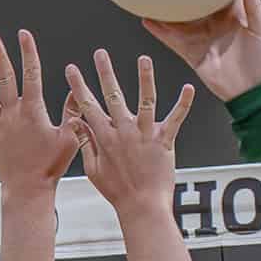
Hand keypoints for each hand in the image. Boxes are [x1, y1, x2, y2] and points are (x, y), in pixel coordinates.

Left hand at [0, 29, 77, 191]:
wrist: (29, 189)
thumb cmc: (51, 166)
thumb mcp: (69, 138)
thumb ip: (72, 113)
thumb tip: (76, 90)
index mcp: (33, 112)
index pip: (32, 75)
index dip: (28, 53)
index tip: (24, 35)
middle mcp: (12, 114)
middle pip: (4, 78)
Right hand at [63, 51, 193, 218]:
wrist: (143, 207)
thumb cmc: (118, 193)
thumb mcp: (94, 170)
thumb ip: (85, 144)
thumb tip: (76, 124)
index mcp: (105, 138)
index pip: (88, 106)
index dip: (79, 86)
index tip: (72, 69)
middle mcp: (124, 132)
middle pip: (113, 96)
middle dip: (105, 72)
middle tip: (100, 53)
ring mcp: (145, 136)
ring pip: (145, 101)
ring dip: (144, 78)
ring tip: (144, 59)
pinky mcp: (164, 142)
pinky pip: (175, 120)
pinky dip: (183, 104)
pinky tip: (189, 88)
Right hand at [143, 0, 260, 102]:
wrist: (253, 93)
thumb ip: (253, 4)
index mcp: (231, 16)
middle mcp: (213, 24)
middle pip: (193, 3)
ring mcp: (201, 38)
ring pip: (178, 20)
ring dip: (165, 8)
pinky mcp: (192, 53)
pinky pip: (173, 40)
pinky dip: (160, 31)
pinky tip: (147, 19)